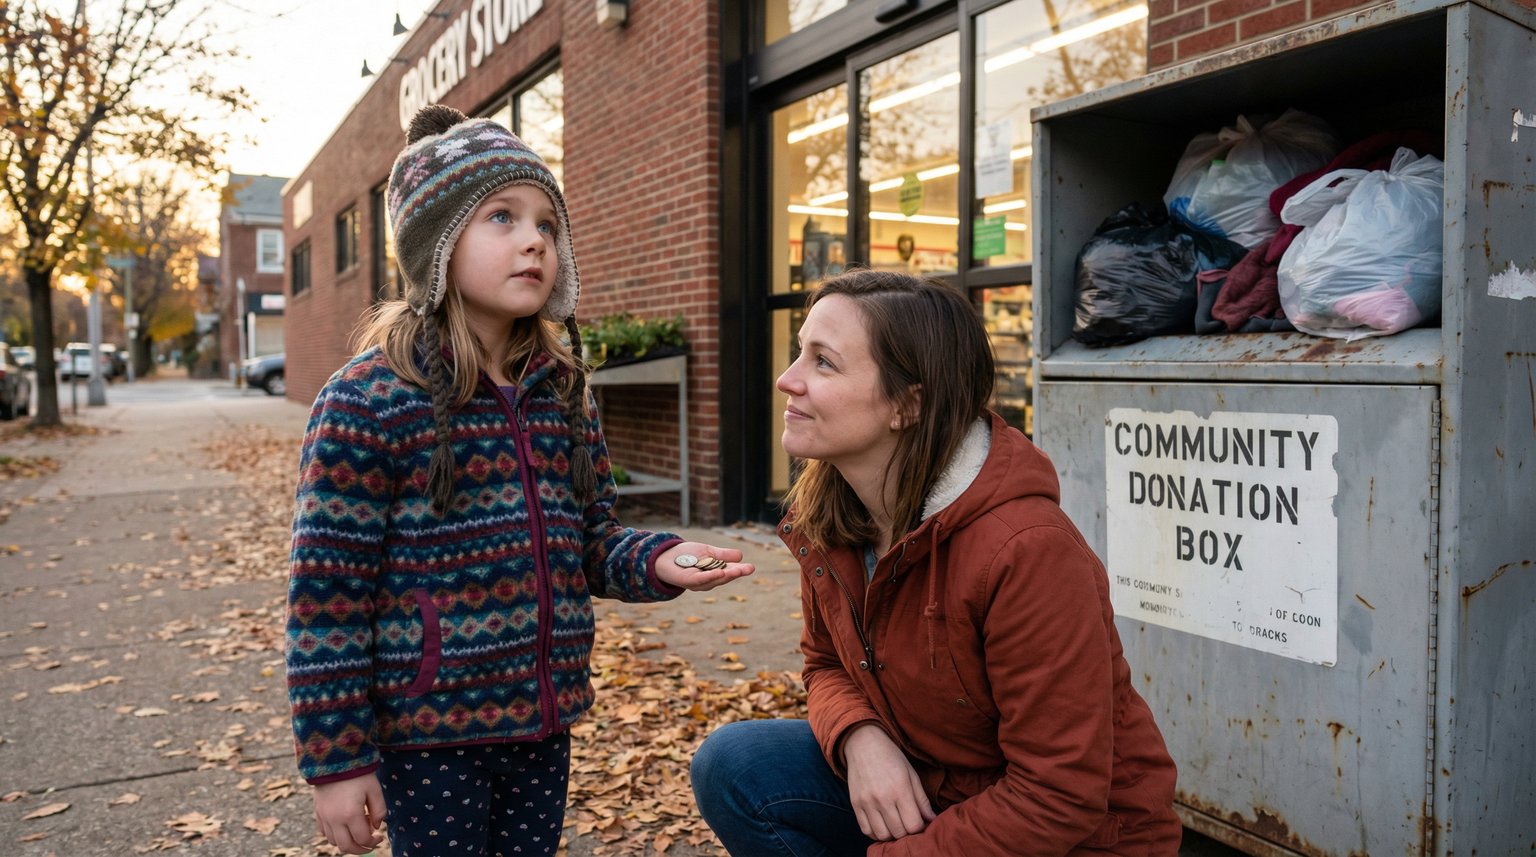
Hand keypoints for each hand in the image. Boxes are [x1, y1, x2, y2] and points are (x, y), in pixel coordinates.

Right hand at [313, 774, 386, 853]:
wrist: (334, 759)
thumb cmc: (358, 773)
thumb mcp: (375, 789)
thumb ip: (379, 810)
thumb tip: (376, 827)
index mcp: (351, 814)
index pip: (362, 839)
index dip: (373, 842)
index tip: (380, 837)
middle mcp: (335, 819)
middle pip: (346, 846)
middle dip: (360, 849)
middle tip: (370, 843)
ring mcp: (324, 817)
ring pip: (334, 842)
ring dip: (347, 843)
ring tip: (358, 831)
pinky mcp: (317, 812)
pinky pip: (324, 832)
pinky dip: (335, 835)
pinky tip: (344, 827)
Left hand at [655, 542, 754, 591]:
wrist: (664, 557)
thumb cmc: (686, 556)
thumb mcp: (708, 552)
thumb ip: (722, 555)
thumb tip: (740, 556)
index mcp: (715, 572)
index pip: (730, 571)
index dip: (741, 570)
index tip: (751, 567)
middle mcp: (708, 580)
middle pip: (725, 577)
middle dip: (737, 573)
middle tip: (750, 569)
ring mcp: (698, 582)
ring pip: (715, 579)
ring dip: (727, 575)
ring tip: (738, 570)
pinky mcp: (688, 581)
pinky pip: (701, 580)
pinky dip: (711, 576)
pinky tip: (720, 572)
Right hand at [843, 724, 934, 840]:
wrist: (863, 744)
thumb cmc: (891, 757)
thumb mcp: (911, 774)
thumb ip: (921, 799)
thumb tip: (931, 819)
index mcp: (900, 789)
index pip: (914, 825)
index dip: (920, 827)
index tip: (920, 821)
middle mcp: (882, 798)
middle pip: (899, 833)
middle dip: (907, 832)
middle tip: (908, 823)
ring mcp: (866, 803)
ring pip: (882, 835)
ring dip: (891, 835)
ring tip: (895, 825)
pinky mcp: (855, 804)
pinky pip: (865, 830)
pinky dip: (875, 833)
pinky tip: (882, 825)